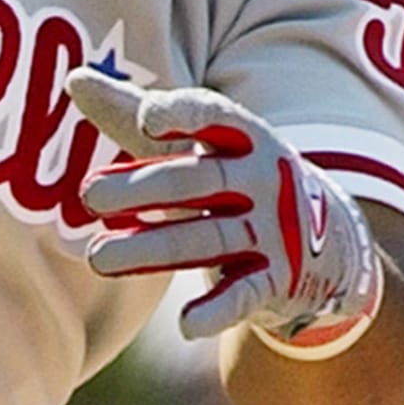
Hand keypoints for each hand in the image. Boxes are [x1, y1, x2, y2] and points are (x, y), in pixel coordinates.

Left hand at [67, 67, 379, 355]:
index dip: (183, 115)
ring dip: (151, 250)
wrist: (329, 242)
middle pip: (198, 181)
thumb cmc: (232, 178)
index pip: (215, 117)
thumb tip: (74, 79)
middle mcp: (260, 179)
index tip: (146, 119)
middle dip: (145, 188)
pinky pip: (245, 295)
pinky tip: (186, 324)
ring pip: (207, 240)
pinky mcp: (276, 280)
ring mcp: (272, 231)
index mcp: (243, 137)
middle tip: (90, 195)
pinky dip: (217, 311)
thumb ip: (133, 114)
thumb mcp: (194, 144)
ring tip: (97, 258)